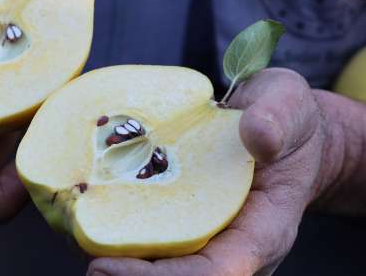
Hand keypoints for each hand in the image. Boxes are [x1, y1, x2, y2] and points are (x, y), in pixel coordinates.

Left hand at [87, 68, 365, 275]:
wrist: (282, 128)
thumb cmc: (289, 120)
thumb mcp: (289, 105)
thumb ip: (277, 118)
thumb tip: (257, 135)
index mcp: (263, 231)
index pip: (217, 273)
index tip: (108, 266)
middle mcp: (232, 245)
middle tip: (84, 257)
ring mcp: (208, 237)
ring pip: (161, 266)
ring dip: (119, 257)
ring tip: (75, 231)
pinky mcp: (185, 222)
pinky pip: (153, 239)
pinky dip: (119, 230)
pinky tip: (88, 212)